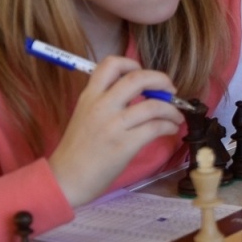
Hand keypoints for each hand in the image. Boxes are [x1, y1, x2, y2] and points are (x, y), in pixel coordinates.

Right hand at [49, 56, 182, 206]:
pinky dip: (169, 126)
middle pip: (137, 78)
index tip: (144, 74)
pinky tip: (170, 129)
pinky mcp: (124, 145)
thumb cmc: (77, 150)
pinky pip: (155, 127)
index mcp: (89, 96)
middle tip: (170, 90)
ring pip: (153, 105)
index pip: (110, 64)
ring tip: (176, 116)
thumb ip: (105, 102)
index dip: (132, 63)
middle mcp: (101, 106)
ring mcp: (113, 125)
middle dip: (161, 80)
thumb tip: (138, 94)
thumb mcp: (84, 116)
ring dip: (172, 109)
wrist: (65, 179)